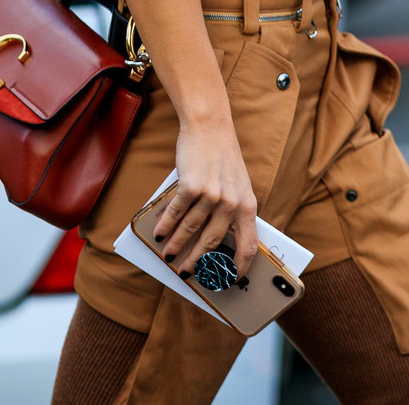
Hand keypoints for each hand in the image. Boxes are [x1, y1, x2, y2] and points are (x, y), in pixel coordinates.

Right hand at [154, 119, 258, 277]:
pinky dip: (166, 226)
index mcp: (248, 205)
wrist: (210, 127)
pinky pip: (176, 213)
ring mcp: (212, 195)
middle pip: (213, 244)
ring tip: (168, 255)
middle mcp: (232, 203)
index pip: (249, 245)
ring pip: (191, 230)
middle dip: (198, 262)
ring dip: (177, 246)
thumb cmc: (223, 158)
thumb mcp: (238, 185)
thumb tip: (213, 243)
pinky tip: (159, 234)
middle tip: (186, 273)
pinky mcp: (192, 186)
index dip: (239, 267)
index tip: (229, 280)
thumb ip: (232, 210)